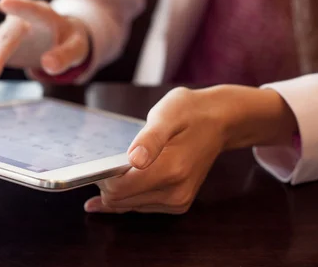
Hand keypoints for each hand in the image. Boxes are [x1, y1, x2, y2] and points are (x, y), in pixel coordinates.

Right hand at [0, 0, 89, 79]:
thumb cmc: (70, 40)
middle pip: (7, 39)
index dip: (20, 7)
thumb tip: (48, 65)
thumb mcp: (77, 48)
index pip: (32, 11)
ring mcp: (6, 33)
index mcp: (43, 16)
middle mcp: (19, 22)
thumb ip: (65, 56)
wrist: (59, 35)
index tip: (4, 4)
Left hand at [84, 85, 297, 213]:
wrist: (220, 121)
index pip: (119, 190)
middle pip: (120, 201)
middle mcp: (175, 193)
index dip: (102, 177)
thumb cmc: (190, 112)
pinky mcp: (178, 203)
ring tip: (109, 170)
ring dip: (115, 191)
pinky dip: (126, 196)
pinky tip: (113, 184)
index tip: (97, 161)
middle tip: (100, 163)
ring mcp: (178, 201)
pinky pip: (140, 206)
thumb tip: (133, 160)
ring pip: (128, 206)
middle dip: (106, 185)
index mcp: (171, 171)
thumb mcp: (167, 114)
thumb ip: (150, 139)